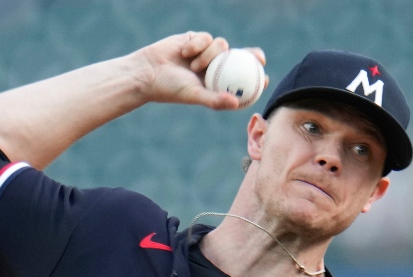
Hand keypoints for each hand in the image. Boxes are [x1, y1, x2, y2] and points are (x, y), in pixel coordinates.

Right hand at [132, 32, 266, 109]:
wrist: (147, 71)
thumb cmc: (170, 88)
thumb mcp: (194, 95)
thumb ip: (215, 100)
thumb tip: (236, 104)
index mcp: (216, 84)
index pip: (240, 81)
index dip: (255, 79)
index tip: (265, 79)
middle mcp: (213, 69)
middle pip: (239, 59)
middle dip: (252, 56)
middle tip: (258, 57)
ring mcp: (205, 53)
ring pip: (221, 46)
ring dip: (209, 55)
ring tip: (193, 66)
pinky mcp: (196, 40)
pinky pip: (206, 37)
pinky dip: (197, 45)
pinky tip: (185, 53)